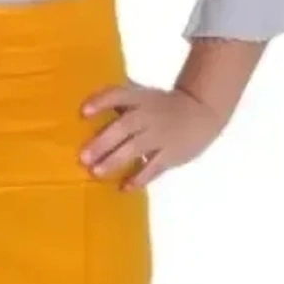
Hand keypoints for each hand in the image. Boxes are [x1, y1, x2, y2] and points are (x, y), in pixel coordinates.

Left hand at [79, 81, 223, 188]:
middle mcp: (149, 115)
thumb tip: (82, 107)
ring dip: (115, 160)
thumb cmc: (161, 106)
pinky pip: (154, 167)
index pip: (118, 95)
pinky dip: (140, 178)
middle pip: (125, 126)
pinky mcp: (171, 154)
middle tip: (83, 157)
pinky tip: (124, 187)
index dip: (101, 102)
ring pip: (137, 148)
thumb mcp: (142, 96)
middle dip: (103, 141)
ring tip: (96, 172)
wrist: (201, 112)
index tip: (83, 112)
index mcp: (140, 98)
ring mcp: (161, 135)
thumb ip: (118, 101)